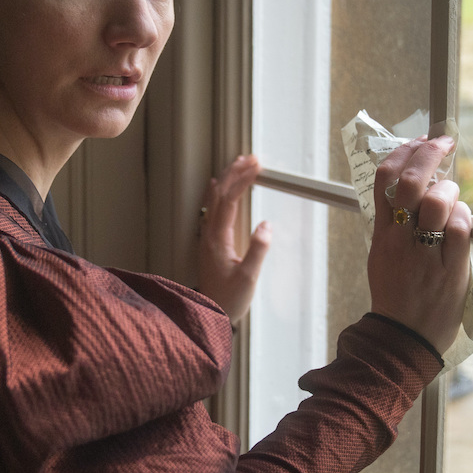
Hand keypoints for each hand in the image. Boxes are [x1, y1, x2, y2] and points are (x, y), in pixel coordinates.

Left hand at [197, 155, 271, 323]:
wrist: (209, 314)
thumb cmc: (229, 299)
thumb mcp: (248, 277)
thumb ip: (258, 250)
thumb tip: (266, 225)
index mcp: (217, 239)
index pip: (229, 200)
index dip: (242, 180)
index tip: (256, 166)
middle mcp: (208, 234)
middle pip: (219, 195)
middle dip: (234, 173)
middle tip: (250, 158)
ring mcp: (206, 237)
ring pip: (213, 200)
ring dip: (226, 180)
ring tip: (238, 165)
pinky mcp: (208, 243)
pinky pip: (211, 209)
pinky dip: (218, 194)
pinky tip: (219, 188)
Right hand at [368, 136, 472, 353]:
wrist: (403, 339)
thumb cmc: (396, 297)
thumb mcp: (383, 256)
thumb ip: (395, 226)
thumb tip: (415, 190)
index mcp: (382, 235)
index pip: (384, 180)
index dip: (403, 153)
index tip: (419, 141)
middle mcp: (400, 240)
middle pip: (413, 181)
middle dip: (429, 152)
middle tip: (443, 141)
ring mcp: (425, 254)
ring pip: (438, 201)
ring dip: (450, 188)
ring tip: (453, 194)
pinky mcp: (451, 269)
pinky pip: (459, 228)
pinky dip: (463, 216)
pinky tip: (462, 219)